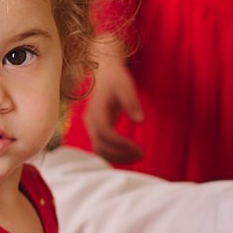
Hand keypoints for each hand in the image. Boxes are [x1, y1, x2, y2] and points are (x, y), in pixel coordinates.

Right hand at [83, 42, 144, 164]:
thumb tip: (140, 121)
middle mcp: (90, 121)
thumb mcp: (126, 86)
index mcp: (96, 110)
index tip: (137, 147)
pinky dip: (115, 155)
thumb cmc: (116, 79)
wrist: (105, 75)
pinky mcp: (96, 131)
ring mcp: (91, 127)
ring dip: (118, 157)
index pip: (105, 133)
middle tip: (142, 154)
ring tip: (138, 156)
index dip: (120, 143)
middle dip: (121, 154)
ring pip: (100, 150)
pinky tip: (130, 154)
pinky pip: (103, 148)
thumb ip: (132, 102)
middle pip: (101, 145)